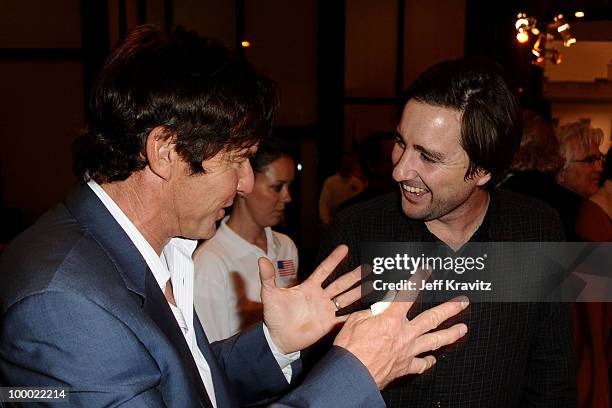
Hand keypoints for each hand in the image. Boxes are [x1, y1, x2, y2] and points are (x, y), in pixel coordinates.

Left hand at [259, 245, 360, 353]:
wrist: (278, 339)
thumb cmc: (274, 317)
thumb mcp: (270, 295)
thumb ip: (268, 277)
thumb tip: (261, 259)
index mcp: (308, 288)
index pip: (324, 270)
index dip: (334, 259)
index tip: (345, 248)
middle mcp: (320, 297)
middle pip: (340, 283)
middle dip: (353, 275)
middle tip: (368, 267)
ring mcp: (325, 310)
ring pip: (346, 298)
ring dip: (358, 291)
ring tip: (372, 283)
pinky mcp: (328, 324)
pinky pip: (345, 318)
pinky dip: (356, 314)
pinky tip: (367, 310)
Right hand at [333, 293, 468, 388]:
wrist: (352, 375)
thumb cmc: (351, 348)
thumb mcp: (355, 321)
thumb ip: (370, 313)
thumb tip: (377, 312)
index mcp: (392, 319)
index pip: (407, 295)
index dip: (417, 282)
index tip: (426, 273)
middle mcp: (404, 334)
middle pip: (432, 318)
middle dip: (449, 309)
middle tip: (462, 303)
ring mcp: (407, 351)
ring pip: (434, 341)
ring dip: (450, 334)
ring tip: (462, 329)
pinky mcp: (404, 367)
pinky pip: (421, 364)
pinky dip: (428, 362)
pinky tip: (433, 359)